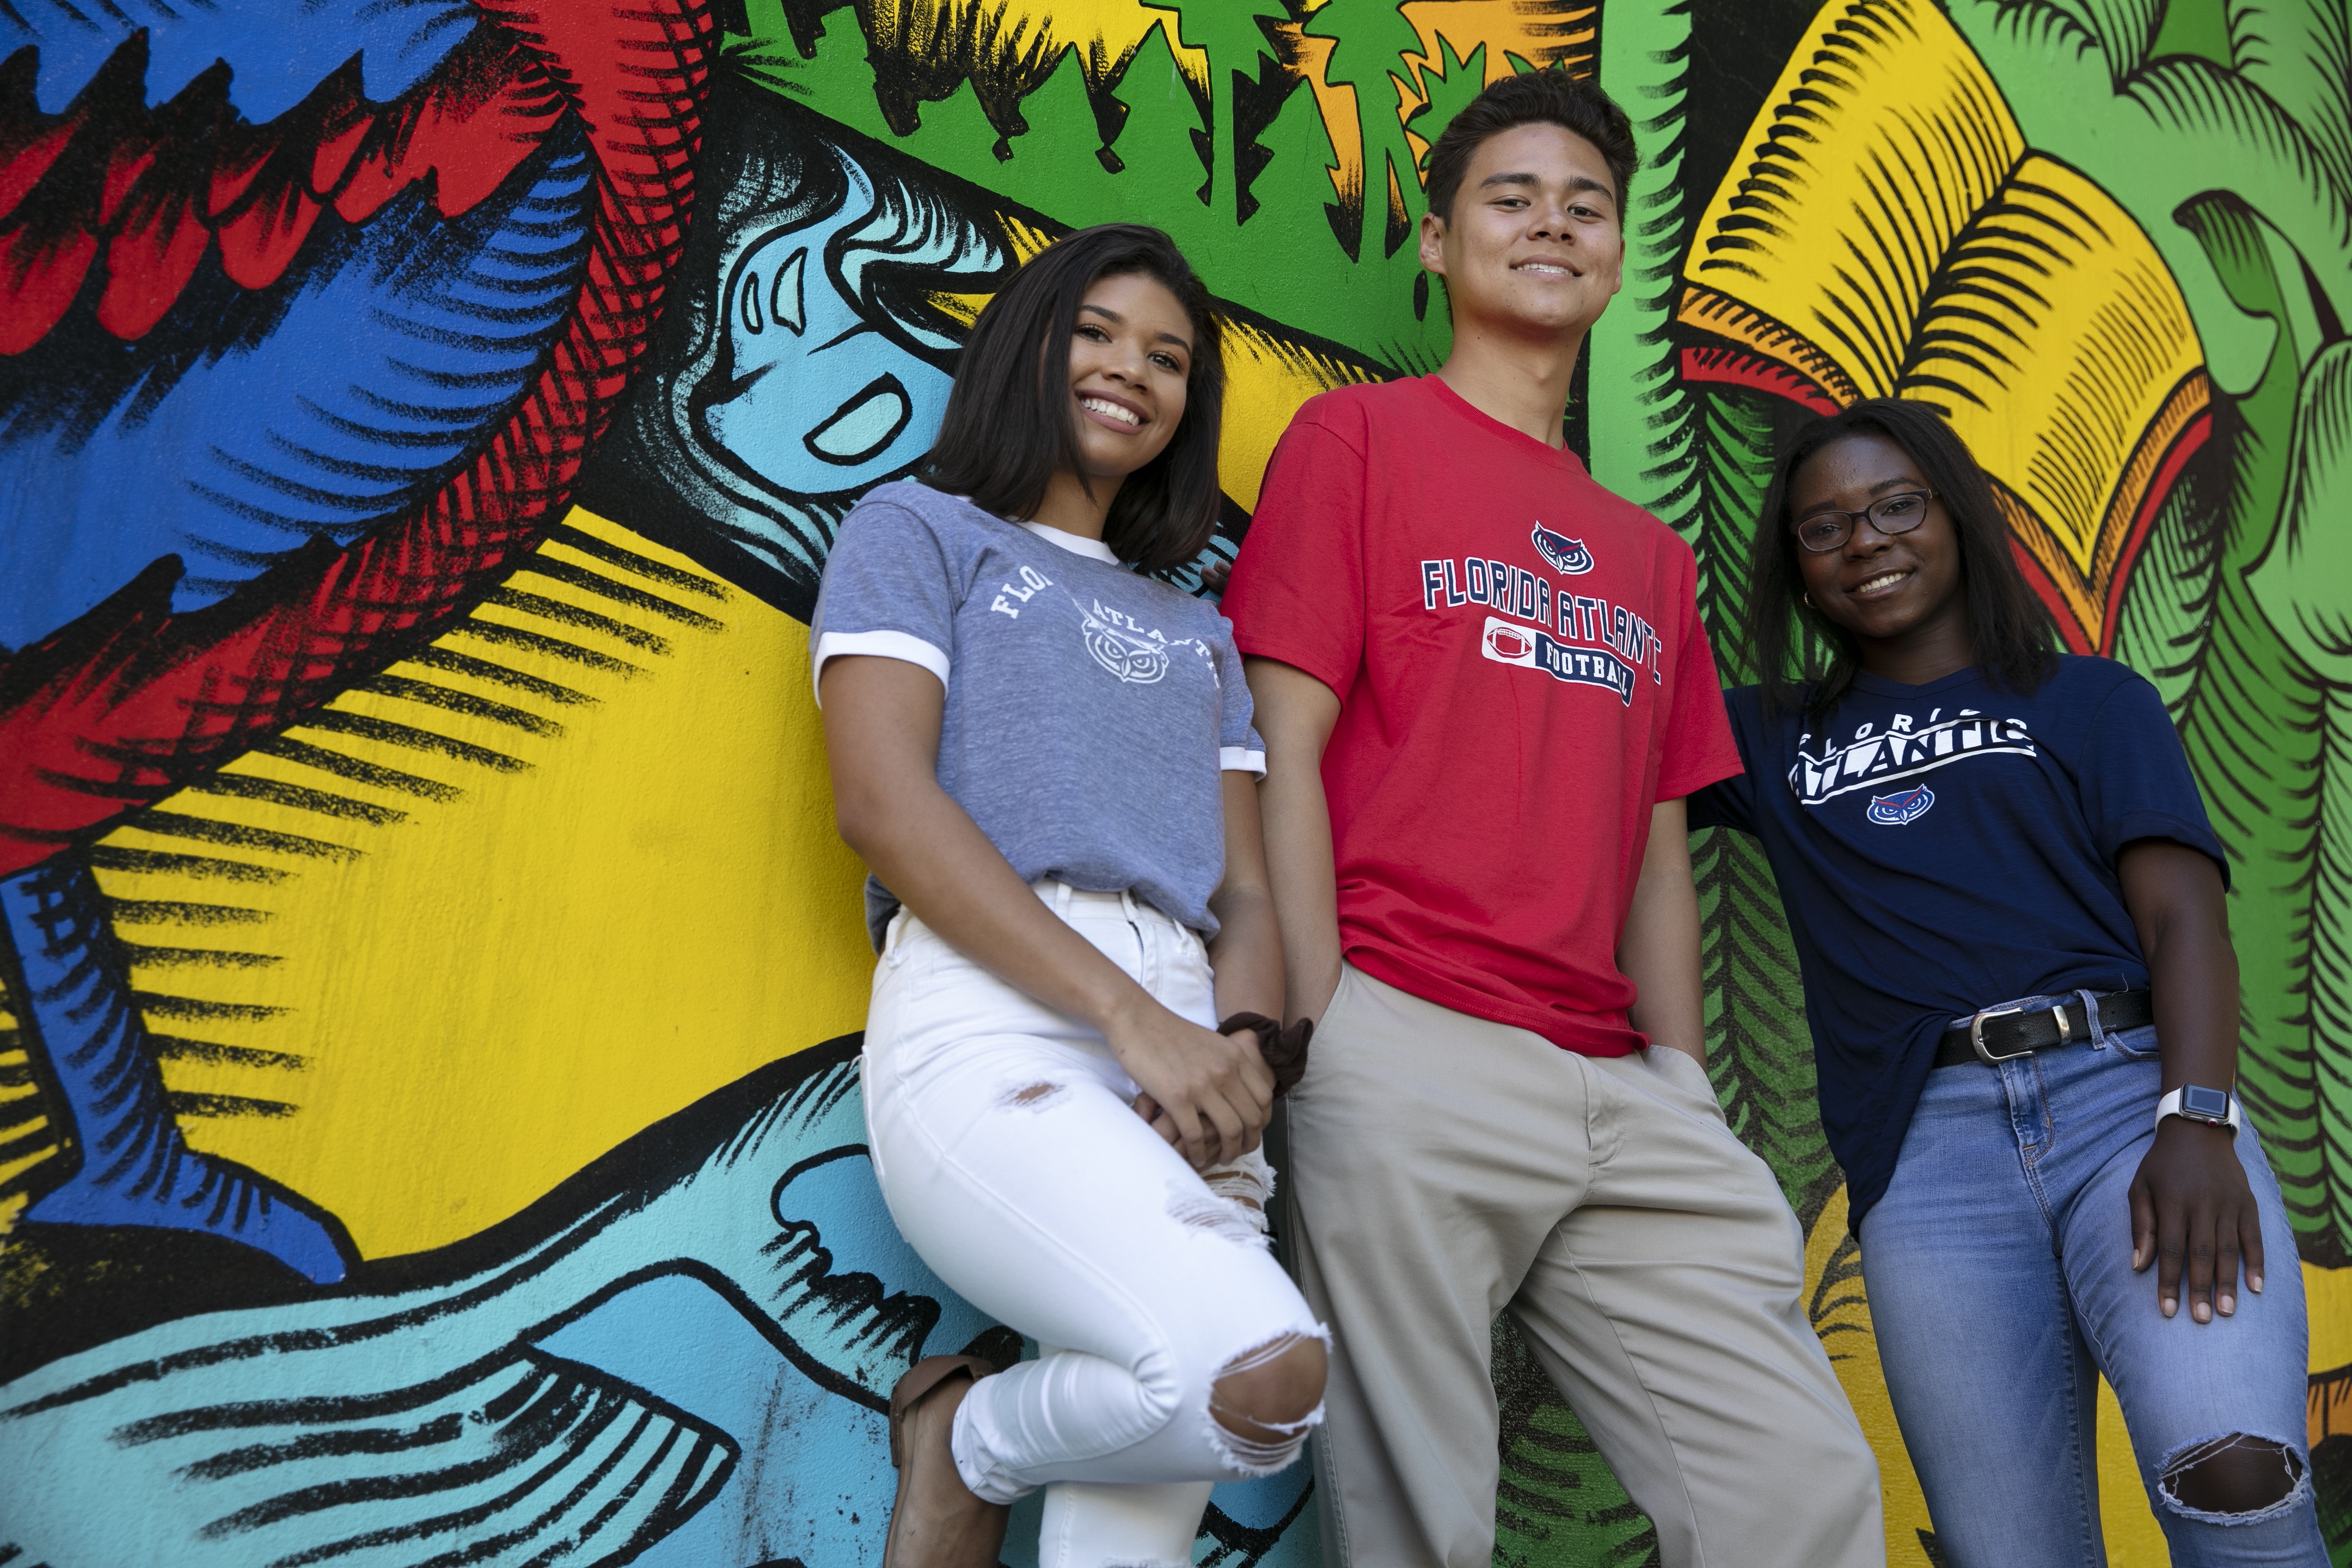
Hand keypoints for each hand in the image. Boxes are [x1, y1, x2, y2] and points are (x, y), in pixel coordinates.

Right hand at [1111, 1006, 1273, 1169]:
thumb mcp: (1210, 1042)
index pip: (1264, 1097)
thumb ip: (1226, 1063)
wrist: (1135, 1019)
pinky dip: (1199, 1152)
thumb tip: (1238, 1087)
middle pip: (1252, 1118)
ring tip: (1221, 1158)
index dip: (1262, 1121)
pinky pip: (1196, 1135)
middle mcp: (1224, 1070)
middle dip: (1249, 1142)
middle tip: (1238, 1151)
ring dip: (1228, 1151)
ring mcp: (1202, 1084)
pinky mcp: (1177, 1097)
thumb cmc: (1167, 1032)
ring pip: (1230, 1130)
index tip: (1252, 1132)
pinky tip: (1195, 1156)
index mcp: (1235, 1056)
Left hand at [2130, 1115, 2264, 1322]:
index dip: (2168, 1281)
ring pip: (2228, 1249)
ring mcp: (2228, 1204)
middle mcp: (2203, 1205)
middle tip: (2201, 1319)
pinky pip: (2254, 1237)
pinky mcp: (2248, 1203)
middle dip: (2201, 1288)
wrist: (2197, 1130)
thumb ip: (2141, 1226)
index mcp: (2173, 1202)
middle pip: (2201, 1253)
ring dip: (2228, 1283)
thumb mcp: (2140, 1187)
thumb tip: (2138, 1265)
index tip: (2166, 1310)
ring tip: (2226, 1312)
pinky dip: (2256, 1263)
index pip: (2169, 1249)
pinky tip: (2256, 1288)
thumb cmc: (2162, 1164)